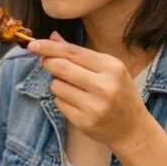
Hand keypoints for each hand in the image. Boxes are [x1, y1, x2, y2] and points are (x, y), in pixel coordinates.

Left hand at [28, 33, 152, 152]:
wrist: (132, 129)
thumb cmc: (119, 93)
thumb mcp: (108, 69)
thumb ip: (80, 53)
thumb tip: (53, 36)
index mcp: (111, 67)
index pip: (73, 52)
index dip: (49, 47)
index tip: (33, 44)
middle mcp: (104, 86)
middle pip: (61, 68)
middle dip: (48, 62)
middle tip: (45, 62)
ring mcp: (94, 106)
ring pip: (56, 86)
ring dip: (57, 83)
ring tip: (73, 87)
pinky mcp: (84, 122)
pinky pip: (59, 103)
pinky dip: (62, 99)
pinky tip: (77, 103)